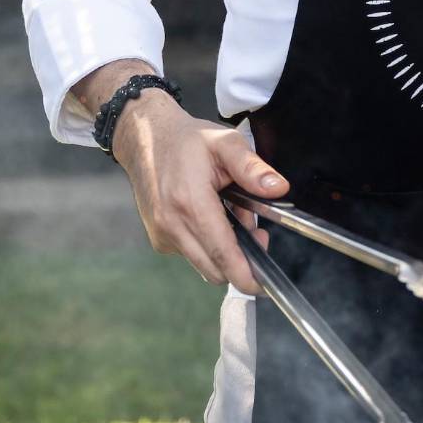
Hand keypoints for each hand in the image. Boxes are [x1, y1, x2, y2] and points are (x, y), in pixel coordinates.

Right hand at [112, 91, 289, 294]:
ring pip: (204, 265)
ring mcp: (162, 234)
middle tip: (254, 230)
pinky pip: (191, 255)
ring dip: (222, 252)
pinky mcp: (158, 239)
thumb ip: (252, 167)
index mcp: (190, 202)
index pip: (222, 254)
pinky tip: (208, 217)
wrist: (144, 138)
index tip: (263, 283)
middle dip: (240, 260)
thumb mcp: (225, 142)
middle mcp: (172, 224)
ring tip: (228, 215)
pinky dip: (206, 245)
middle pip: (215, 269)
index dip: (245, 275)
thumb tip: (278, 188)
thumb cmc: (186, 140)